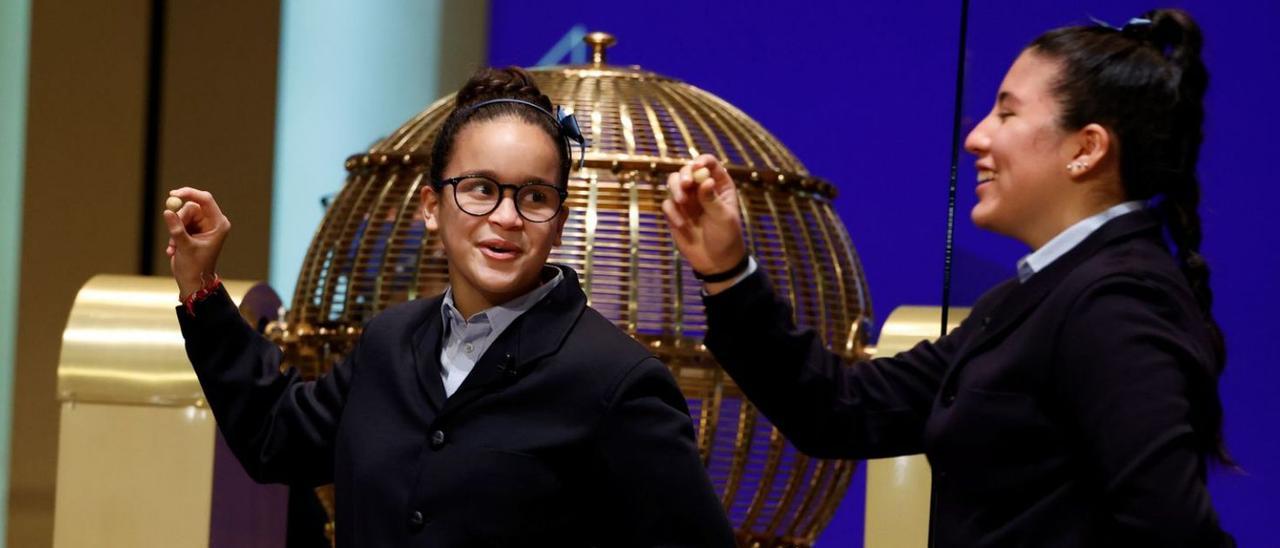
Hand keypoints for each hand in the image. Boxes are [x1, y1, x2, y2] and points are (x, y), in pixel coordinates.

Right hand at [162, 187, 231, 299]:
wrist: (193, 281)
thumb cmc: (195, 267)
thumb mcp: (185, 247)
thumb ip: (177, 229)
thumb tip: (167, 211)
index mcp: (218, 224)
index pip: (205, 199)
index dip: (189, 193)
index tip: (173, 194)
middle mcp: (212, 223)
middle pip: (191, 207)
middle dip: (179, 220)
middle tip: (174, 236)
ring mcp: (202, 226)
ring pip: (182, 216)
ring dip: (174, 231)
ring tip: (175, 247)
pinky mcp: (192, 231)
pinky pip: (178, 224)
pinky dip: (173, 236)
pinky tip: (174, 250)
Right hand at [661, 154, 746, 290]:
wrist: (717, 262)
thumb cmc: (727, 237)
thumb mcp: (723, 218)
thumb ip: (712, 199)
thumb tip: (705, 180)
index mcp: (719, 185)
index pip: (709, 164)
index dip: (702, 161)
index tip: (697, 168)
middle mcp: (701, 188)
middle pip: (687, 170)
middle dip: (684, 175)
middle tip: (685, 185)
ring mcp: (688, 200)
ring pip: (673, 183)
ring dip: (674, 188)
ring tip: (681, 201)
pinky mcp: (675, 213)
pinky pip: (667, 204)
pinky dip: (671, 211)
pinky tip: (681, 224)